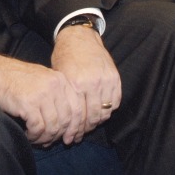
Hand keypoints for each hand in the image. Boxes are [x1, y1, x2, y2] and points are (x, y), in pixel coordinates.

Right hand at [0, 50, 85, 145]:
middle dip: (59, 135)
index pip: (77, 107)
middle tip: (49, 142)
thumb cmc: (16, 79)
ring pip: (53, 126)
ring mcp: (42, 94)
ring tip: (37, 139)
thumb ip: (56, 94)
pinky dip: (34, 136)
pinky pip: (38, 128)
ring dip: (45, 138)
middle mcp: (54, 85)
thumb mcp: (42, 79)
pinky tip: (28, 135)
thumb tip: (67, 122)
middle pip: (66, 119)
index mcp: (60, 80)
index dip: (75, 126)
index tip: (68, 138)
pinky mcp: (28, 103)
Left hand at [52, 24, 120, 141]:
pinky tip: (100, 113)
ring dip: (98, 121)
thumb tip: (63, 124)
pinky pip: (115, 101)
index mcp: (76, 83)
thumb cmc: (65, 56)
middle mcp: (93, 82)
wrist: (79, 36)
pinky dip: (109, 110)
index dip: (74, 131)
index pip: (78, 116)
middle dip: (85, 130)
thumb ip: (64, 99)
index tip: (70, 138)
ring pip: (105, 111)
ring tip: (89, 126)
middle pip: (93, 117)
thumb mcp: (59, 77)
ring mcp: (106, 79)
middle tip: (79, 136)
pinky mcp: (115, 77)